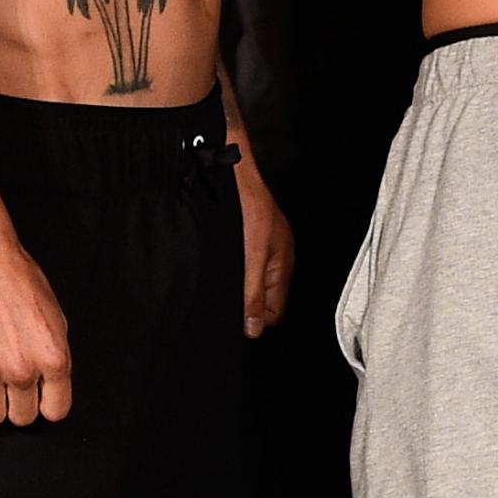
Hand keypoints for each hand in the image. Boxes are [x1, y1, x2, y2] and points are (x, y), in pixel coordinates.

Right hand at [0, 240, 71, 424]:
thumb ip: (55, 357)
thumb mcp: (56, 318)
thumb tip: (51, 385)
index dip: (47, 403)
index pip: (56, 411)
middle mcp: (23, 370)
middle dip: (19, 404)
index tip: (39, 395)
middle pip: (23, 418)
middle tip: (11, 385)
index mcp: (54, 358)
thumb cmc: (19, 281)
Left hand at [235, 159, 292, 336]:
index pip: (275, 311)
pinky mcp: (247, 234)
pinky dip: (229, 269)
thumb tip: (254, 328)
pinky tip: (216, 265)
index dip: (256, 320)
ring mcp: (261, 244)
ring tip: (218, 285)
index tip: (236, 324)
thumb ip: (252, 294)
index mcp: (282, 265)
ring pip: (250, 280)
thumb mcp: (249, 257)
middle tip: (224, 305)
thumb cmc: (245, 203)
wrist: (230, 169)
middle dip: (246, 305)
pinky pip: (241, 263)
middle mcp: (275, 256)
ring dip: (235, 286)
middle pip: (263, 297)